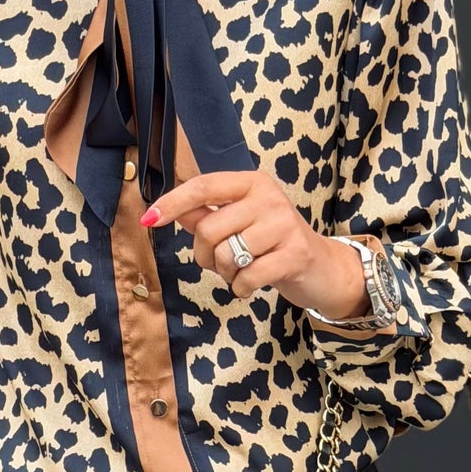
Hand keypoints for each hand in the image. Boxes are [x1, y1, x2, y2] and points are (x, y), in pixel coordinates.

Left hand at [138, 170, 371, 318]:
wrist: (322, 267)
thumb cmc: (273, 243)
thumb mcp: (241, 222)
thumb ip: (206, 215)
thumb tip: (167, 211)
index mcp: (252, 183)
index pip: (203, 187)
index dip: (173, 203)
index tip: (148, 220)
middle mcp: (269, 197)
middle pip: (209, 229)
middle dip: (205, 255)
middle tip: (221, 264)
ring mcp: (283, 225)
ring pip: (225, 255)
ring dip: (225, 274)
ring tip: (242, 272)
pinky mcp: (294, 254)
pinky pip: (246, 276)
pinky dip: (241, 288)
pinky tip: (252, 285)